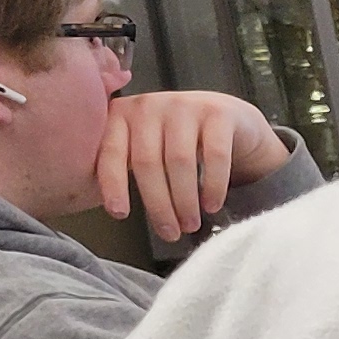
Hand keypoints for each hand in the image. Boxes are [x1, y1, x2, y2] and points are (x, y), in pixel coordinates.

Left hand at [99, 88, 286, 243]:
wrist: (227, 117)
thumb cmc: (178, 142)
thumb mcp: (144, 147)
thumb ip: (123, 163)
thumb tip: (113, 209)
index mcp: (121, 114)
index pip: (111, 152)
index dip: (113, 184)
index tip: (119, 215)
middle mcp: (149, 105)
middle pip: (147, 161)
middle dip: (158, 204)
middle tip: (170, 233)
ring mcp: (184, 105)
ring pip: (179, 161)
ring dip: (185, 200)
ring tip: (190, 225)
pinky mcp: (218, 113)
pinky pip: (214, 156)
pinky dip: (213, 186)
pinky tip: (212, 206)